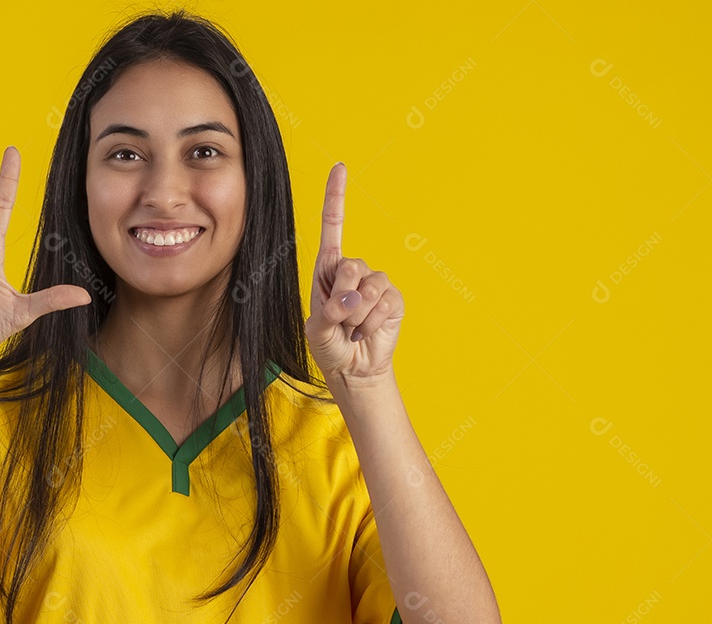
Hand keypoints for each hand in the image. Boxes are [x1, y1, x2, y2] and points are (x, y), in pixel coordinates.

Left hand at [304, 162, 403, 385]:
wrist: (352, 367)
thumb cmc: (329, 344)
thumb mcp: (317, 329)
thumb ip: (329, 312)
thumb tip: (352, 300)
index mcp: (329, 268)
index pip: (334, 226)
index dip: (337, 197)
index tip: (340, 167)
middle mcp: (353, 270)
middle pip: (352, 266)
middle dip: (343, 298)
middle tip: (339, 319)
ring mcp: (376, 283)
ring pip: (370, 289)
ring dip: (357, 316)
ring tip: (352, 328)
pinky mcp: (394, 299)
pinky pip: (385, 303)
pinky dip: (371, 323)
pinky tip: (365, 332)